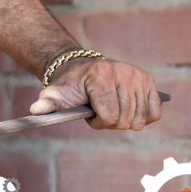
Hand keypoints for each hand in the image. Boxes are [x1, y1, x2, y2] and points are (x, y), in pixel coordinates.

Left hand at [29, 59, 162, 130]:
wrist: (81, 69)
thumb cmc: (69, 86)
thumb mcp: (55, 94)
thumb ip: (47, 104)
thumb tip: (34, 111)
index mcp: (101, 76)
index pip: (109, 116)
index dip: (99, 123)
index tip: (90, 115)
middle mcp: (123, 73)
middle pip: (126, 119)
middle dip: (111, 122)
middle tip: (101, 111)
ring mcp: (138, 76)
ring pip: (141, 119)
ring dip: (125, 121)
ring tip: (111, 108)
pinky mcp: (148, 81)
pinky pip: (155, 112)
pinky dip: (145, 118)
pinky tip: (130, 111)